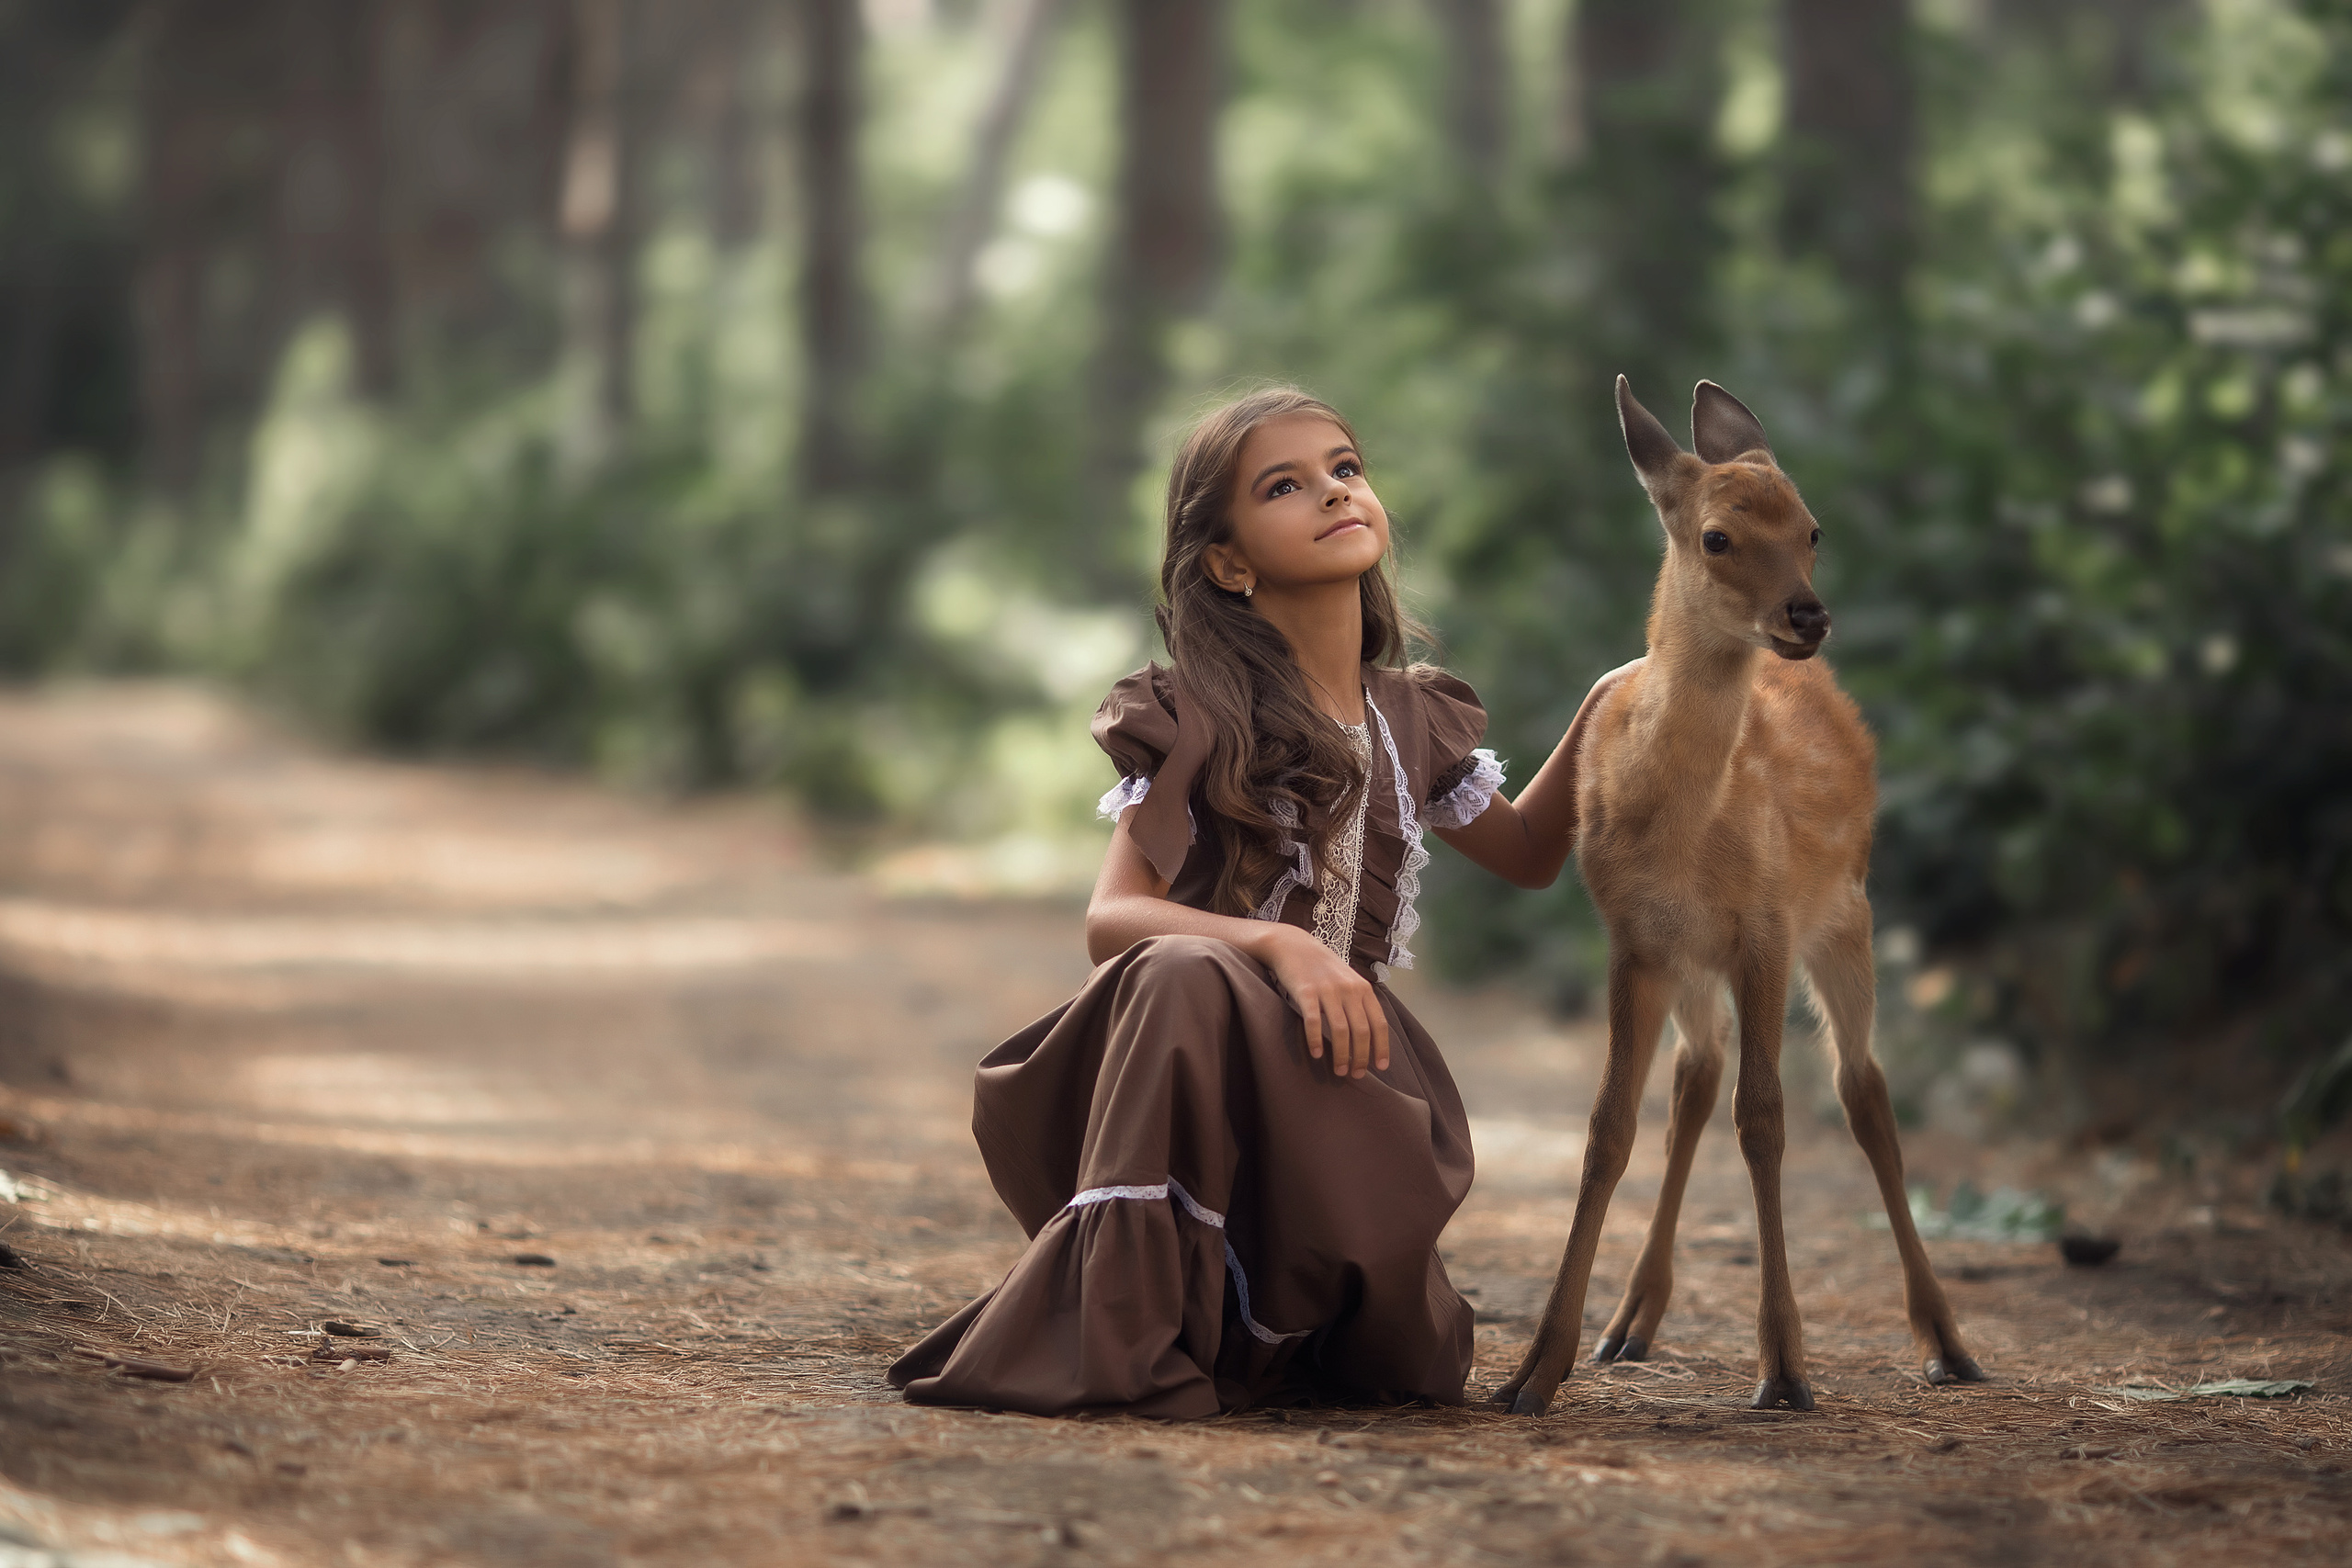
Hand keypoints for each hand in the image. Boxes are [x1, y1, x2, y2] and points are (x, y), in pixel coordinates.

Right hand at [1262, 926, 1390, 1079]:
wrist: (1293, 945)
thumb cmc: (1322, 967)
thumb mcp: (1348, 979)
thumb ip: (1359, 1002)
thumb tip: (1370, 1035)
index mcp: (1363, 988)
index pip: (1379, 1023)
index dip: (1381, 1047)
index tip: (1380, 1067)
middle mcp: (1349, 989)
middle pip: (1362, 1030)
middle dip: (1361, 1057)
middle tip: (1356, 1074)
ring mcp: (1328, 990)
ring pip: (1341, 1030)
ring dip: (1342, 1054)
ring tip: (1339, 1070)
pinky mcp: (1306, 992)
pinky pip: (1313, 1021)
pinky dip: (1316, 1040)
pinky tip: (1317, 1054)